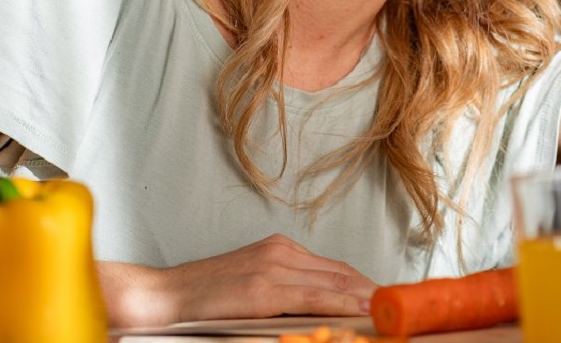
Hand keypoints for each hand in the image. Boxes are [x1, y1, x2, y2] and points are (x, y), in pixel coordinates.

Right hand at [164, 234, 376, 322]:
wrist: (163, 297)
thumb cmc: (202, 299)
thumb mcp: (250, 286)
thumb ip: (284, 291)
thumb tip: (321, 310)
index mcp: (277, 249)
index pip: (334, 267)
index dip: (363, 284)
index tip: (385, 299)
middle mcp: (279, 252)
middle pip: (340, 272)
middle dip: (371, 290)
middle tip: (397, 306)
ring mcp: (272, 267)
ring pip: (333, 281)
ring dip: (365, 297)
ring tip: (389, 310)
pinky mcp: (262, 288)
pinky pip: (314, 296)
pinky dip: (342, 302)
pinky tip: (362, 309)